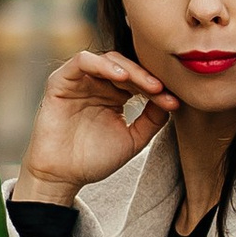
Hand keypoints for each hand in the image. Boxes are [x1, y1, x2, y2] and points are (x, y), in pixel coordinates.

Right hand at [18, 47, 176, 202]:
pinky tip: (121, 77)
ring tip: (147, 84)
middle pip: (127, 67)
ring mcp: (79, 81)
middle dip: (147, 77)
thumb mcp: (132, 140)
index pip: (139, 80)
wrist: (62, 176)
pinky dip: (102, 64)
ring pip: (108, 59)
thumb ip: (152, 120)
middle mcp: (97, 84)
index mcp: (114, 95)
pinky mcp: (61, 81)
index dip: (157, 87)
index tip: (174, 101)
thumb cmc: (93, 160)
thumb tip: (172, 100)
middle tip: (162, 89)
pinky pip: (81, 61)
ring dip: (130, 69)